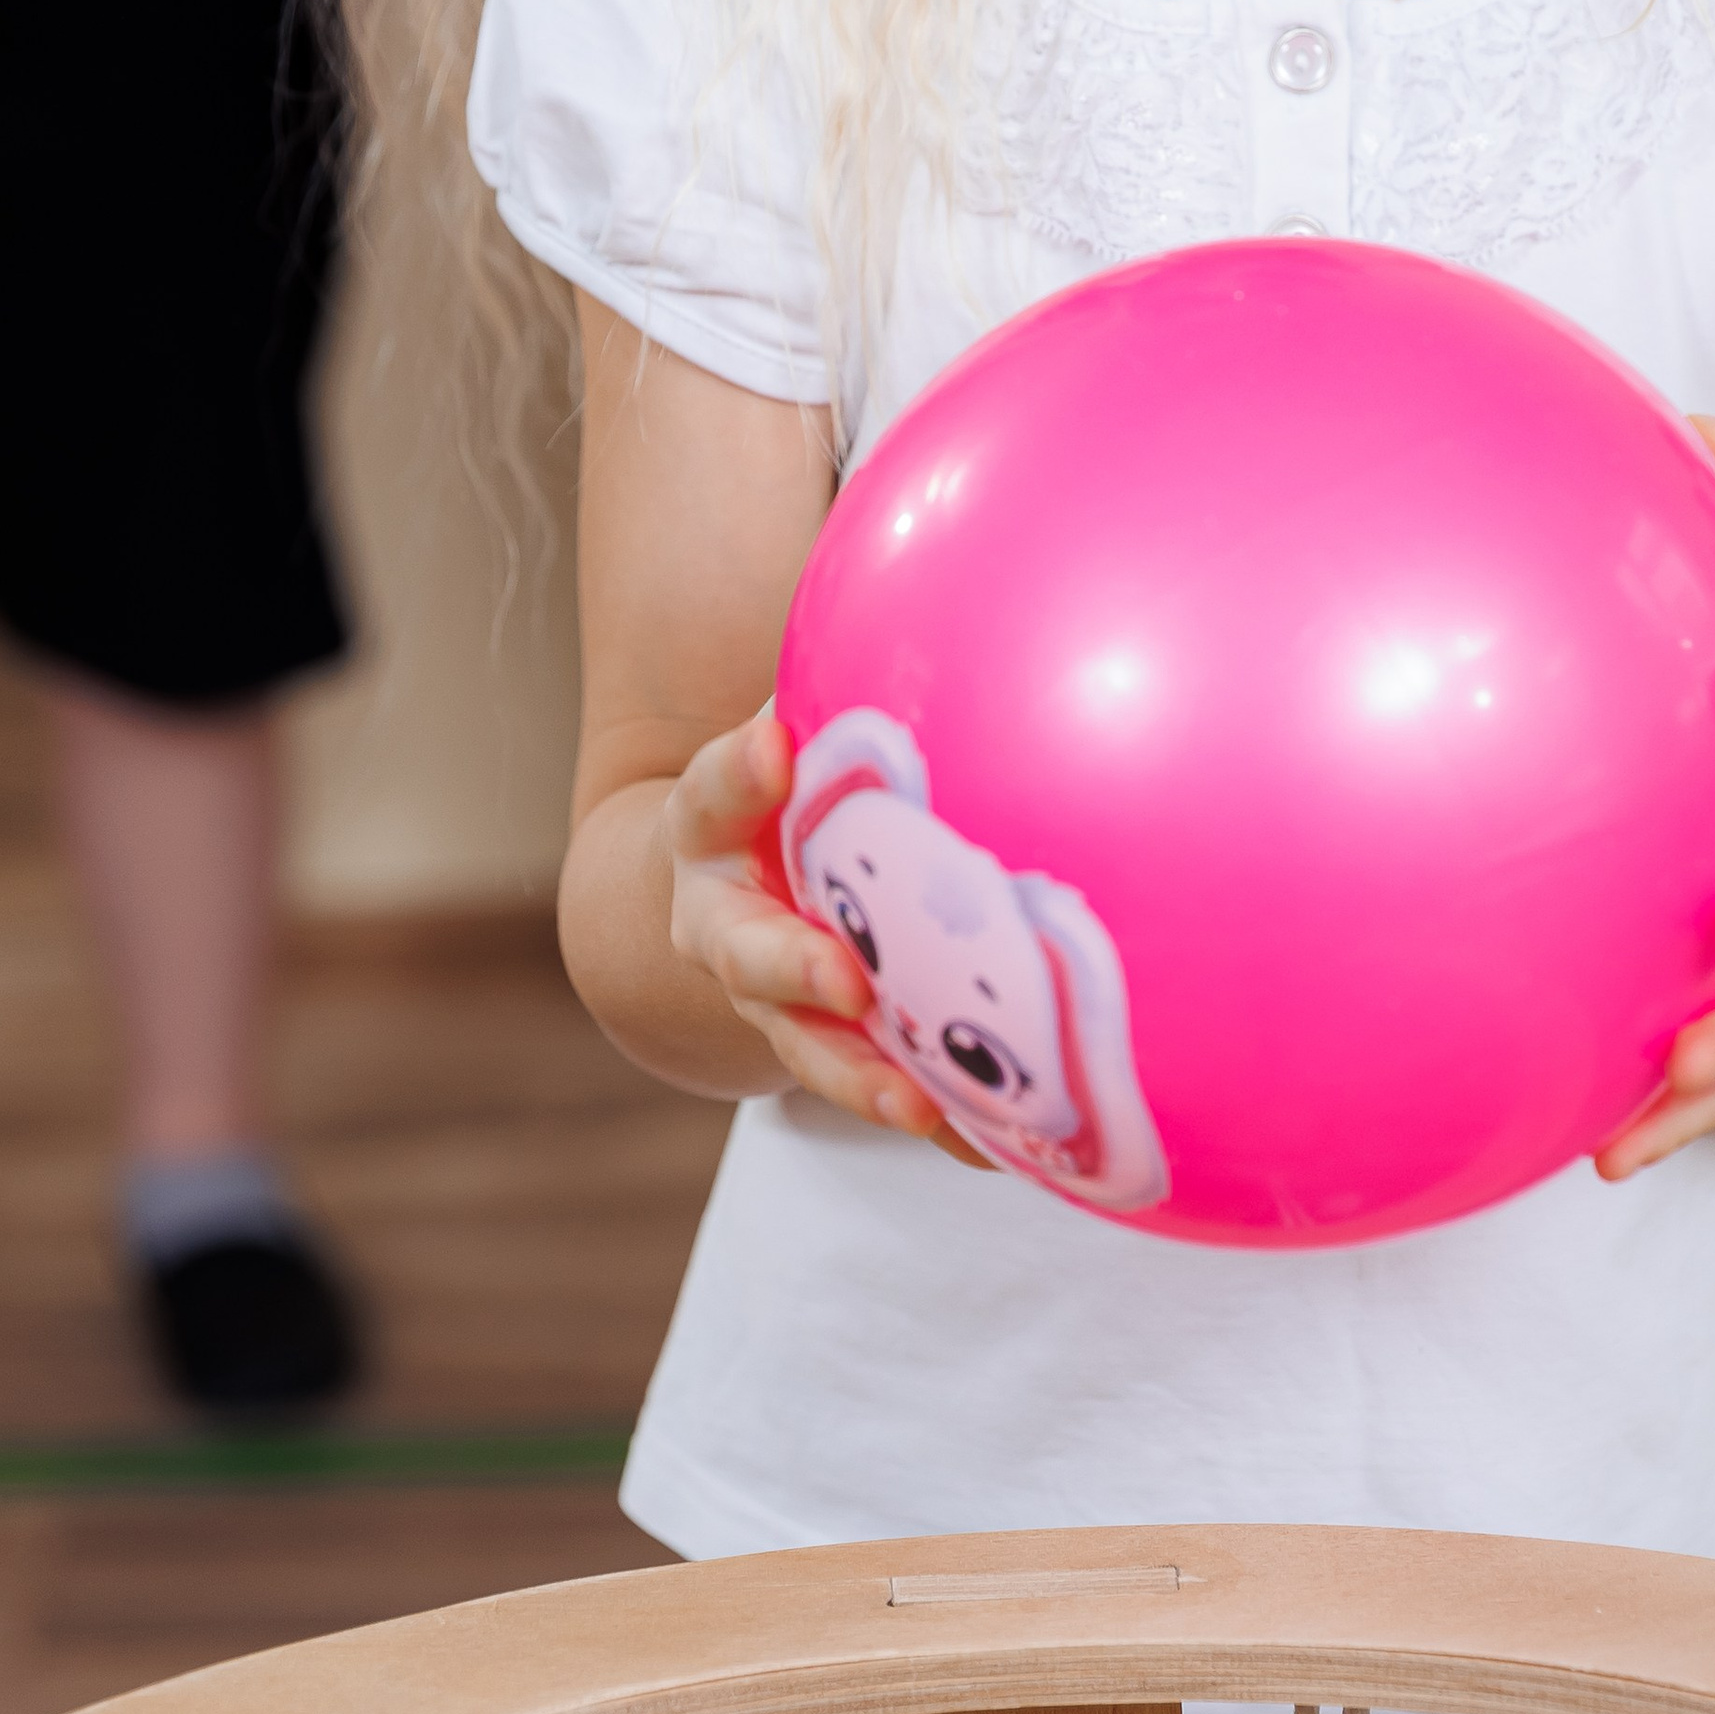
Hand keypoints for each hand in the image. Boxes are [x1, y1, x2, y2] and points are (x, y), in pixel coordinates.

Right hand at [663, 712, 987, 1160]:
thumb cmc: (781, 793)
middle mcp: (727, 927)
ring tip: (917, 1103)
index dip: (736, 771)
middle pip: (745, 955)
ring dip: (860, 1079)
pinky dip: (938, 1122)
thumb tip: (956, 569)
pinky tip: (1002, 1144)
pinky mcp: (831, 1056)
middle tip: (843, 978)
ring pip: (803, 1050)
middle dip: (791, 970)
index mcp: (712, 832)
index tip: (773, 738)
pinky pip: (881, 1091)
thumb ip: (833, 684)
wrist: (718, 898)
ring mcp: (772, 1006)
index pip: (711, 793)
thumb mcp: (785, 736)